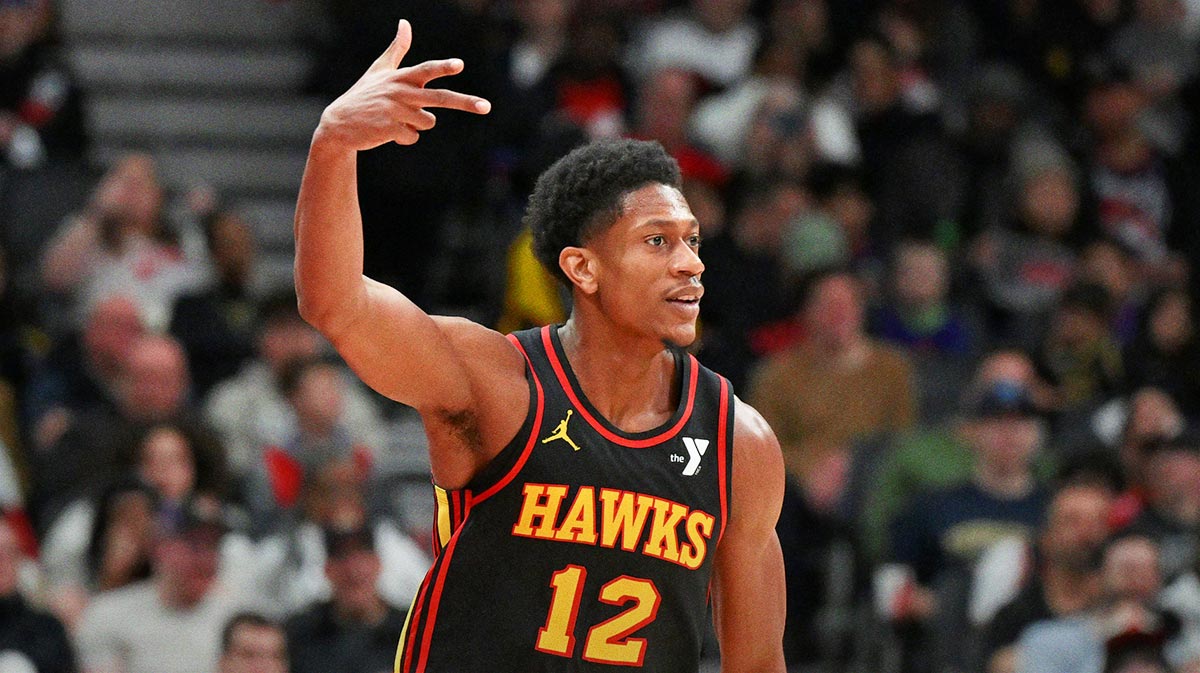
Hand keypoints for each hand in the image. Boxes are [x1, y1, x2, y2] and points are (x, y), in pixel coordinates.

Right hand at [316, 19, 490, 150]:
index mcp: (401, 77)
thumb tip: (405, 22)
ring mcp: (396, 111)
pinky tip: (387, 131)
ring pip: (428, 122)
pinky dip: (404, 138)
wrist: (339, 124)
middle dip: (466, 102)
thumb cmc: (364, 94)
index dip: (443, 67)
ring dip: (415, 125)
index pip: (426, 70)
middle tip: (487, 106)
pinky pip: (413, 138)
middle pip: (440, 98)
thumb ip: (398, 49)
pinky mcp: (391, 129)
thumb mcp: (379, 69)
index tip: (459, 65)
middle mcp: (401, 92)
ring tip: (395, 119)